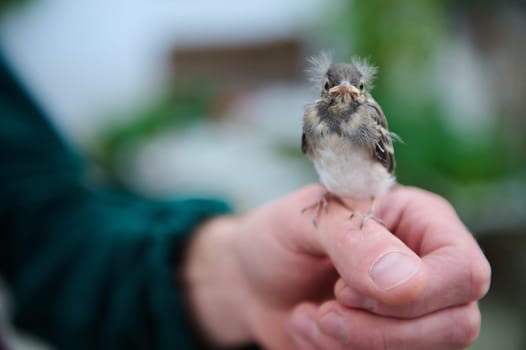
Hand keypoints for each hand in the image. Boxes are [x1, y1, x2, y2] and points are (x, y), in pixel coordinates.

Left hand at [183, 184, 490, 348]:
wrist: (252, 279)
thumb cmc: (281, 237)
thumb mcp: (308, 220)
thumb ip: (355, 240)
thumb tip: (408, 283)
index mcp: (420, 223)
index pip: (463, 270)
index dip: (414, 292)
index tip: (347, 288)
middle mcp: (427, 268)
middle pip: (456, 323)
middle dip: (381, 329)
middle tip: (327, 309)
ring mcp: (412, 312)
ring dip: (355, 344)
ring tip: (312, 316)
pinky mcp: (389, 343)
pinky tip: (310, 329)